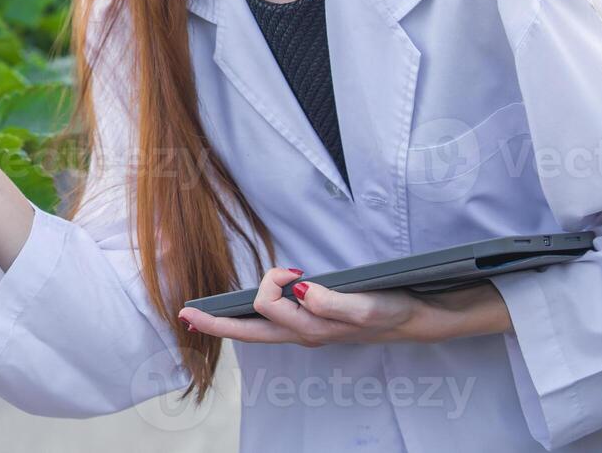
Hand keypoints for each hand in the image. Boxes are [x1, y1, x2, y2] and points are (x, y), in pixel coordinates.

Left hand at [176, 267, 422, 346]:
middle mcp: (303, 332)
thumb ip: (335, 303)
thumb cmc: (392, 311)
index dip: (268, 284)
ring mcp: (306, 330)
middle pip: (249, 332)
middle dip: (215, 324)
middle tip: (185, 313)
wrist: (416, 319)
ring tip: (209, 311)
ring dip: (232, 320)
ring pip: (258, 329)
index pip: (266, 308)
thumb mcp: (368, 306)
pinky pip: (272, 324)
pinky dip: (251, 318)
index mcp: (311, 328)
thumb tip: (302, 293)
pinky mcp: (312, 322)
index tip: (291, 270)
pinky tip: (244, 314)